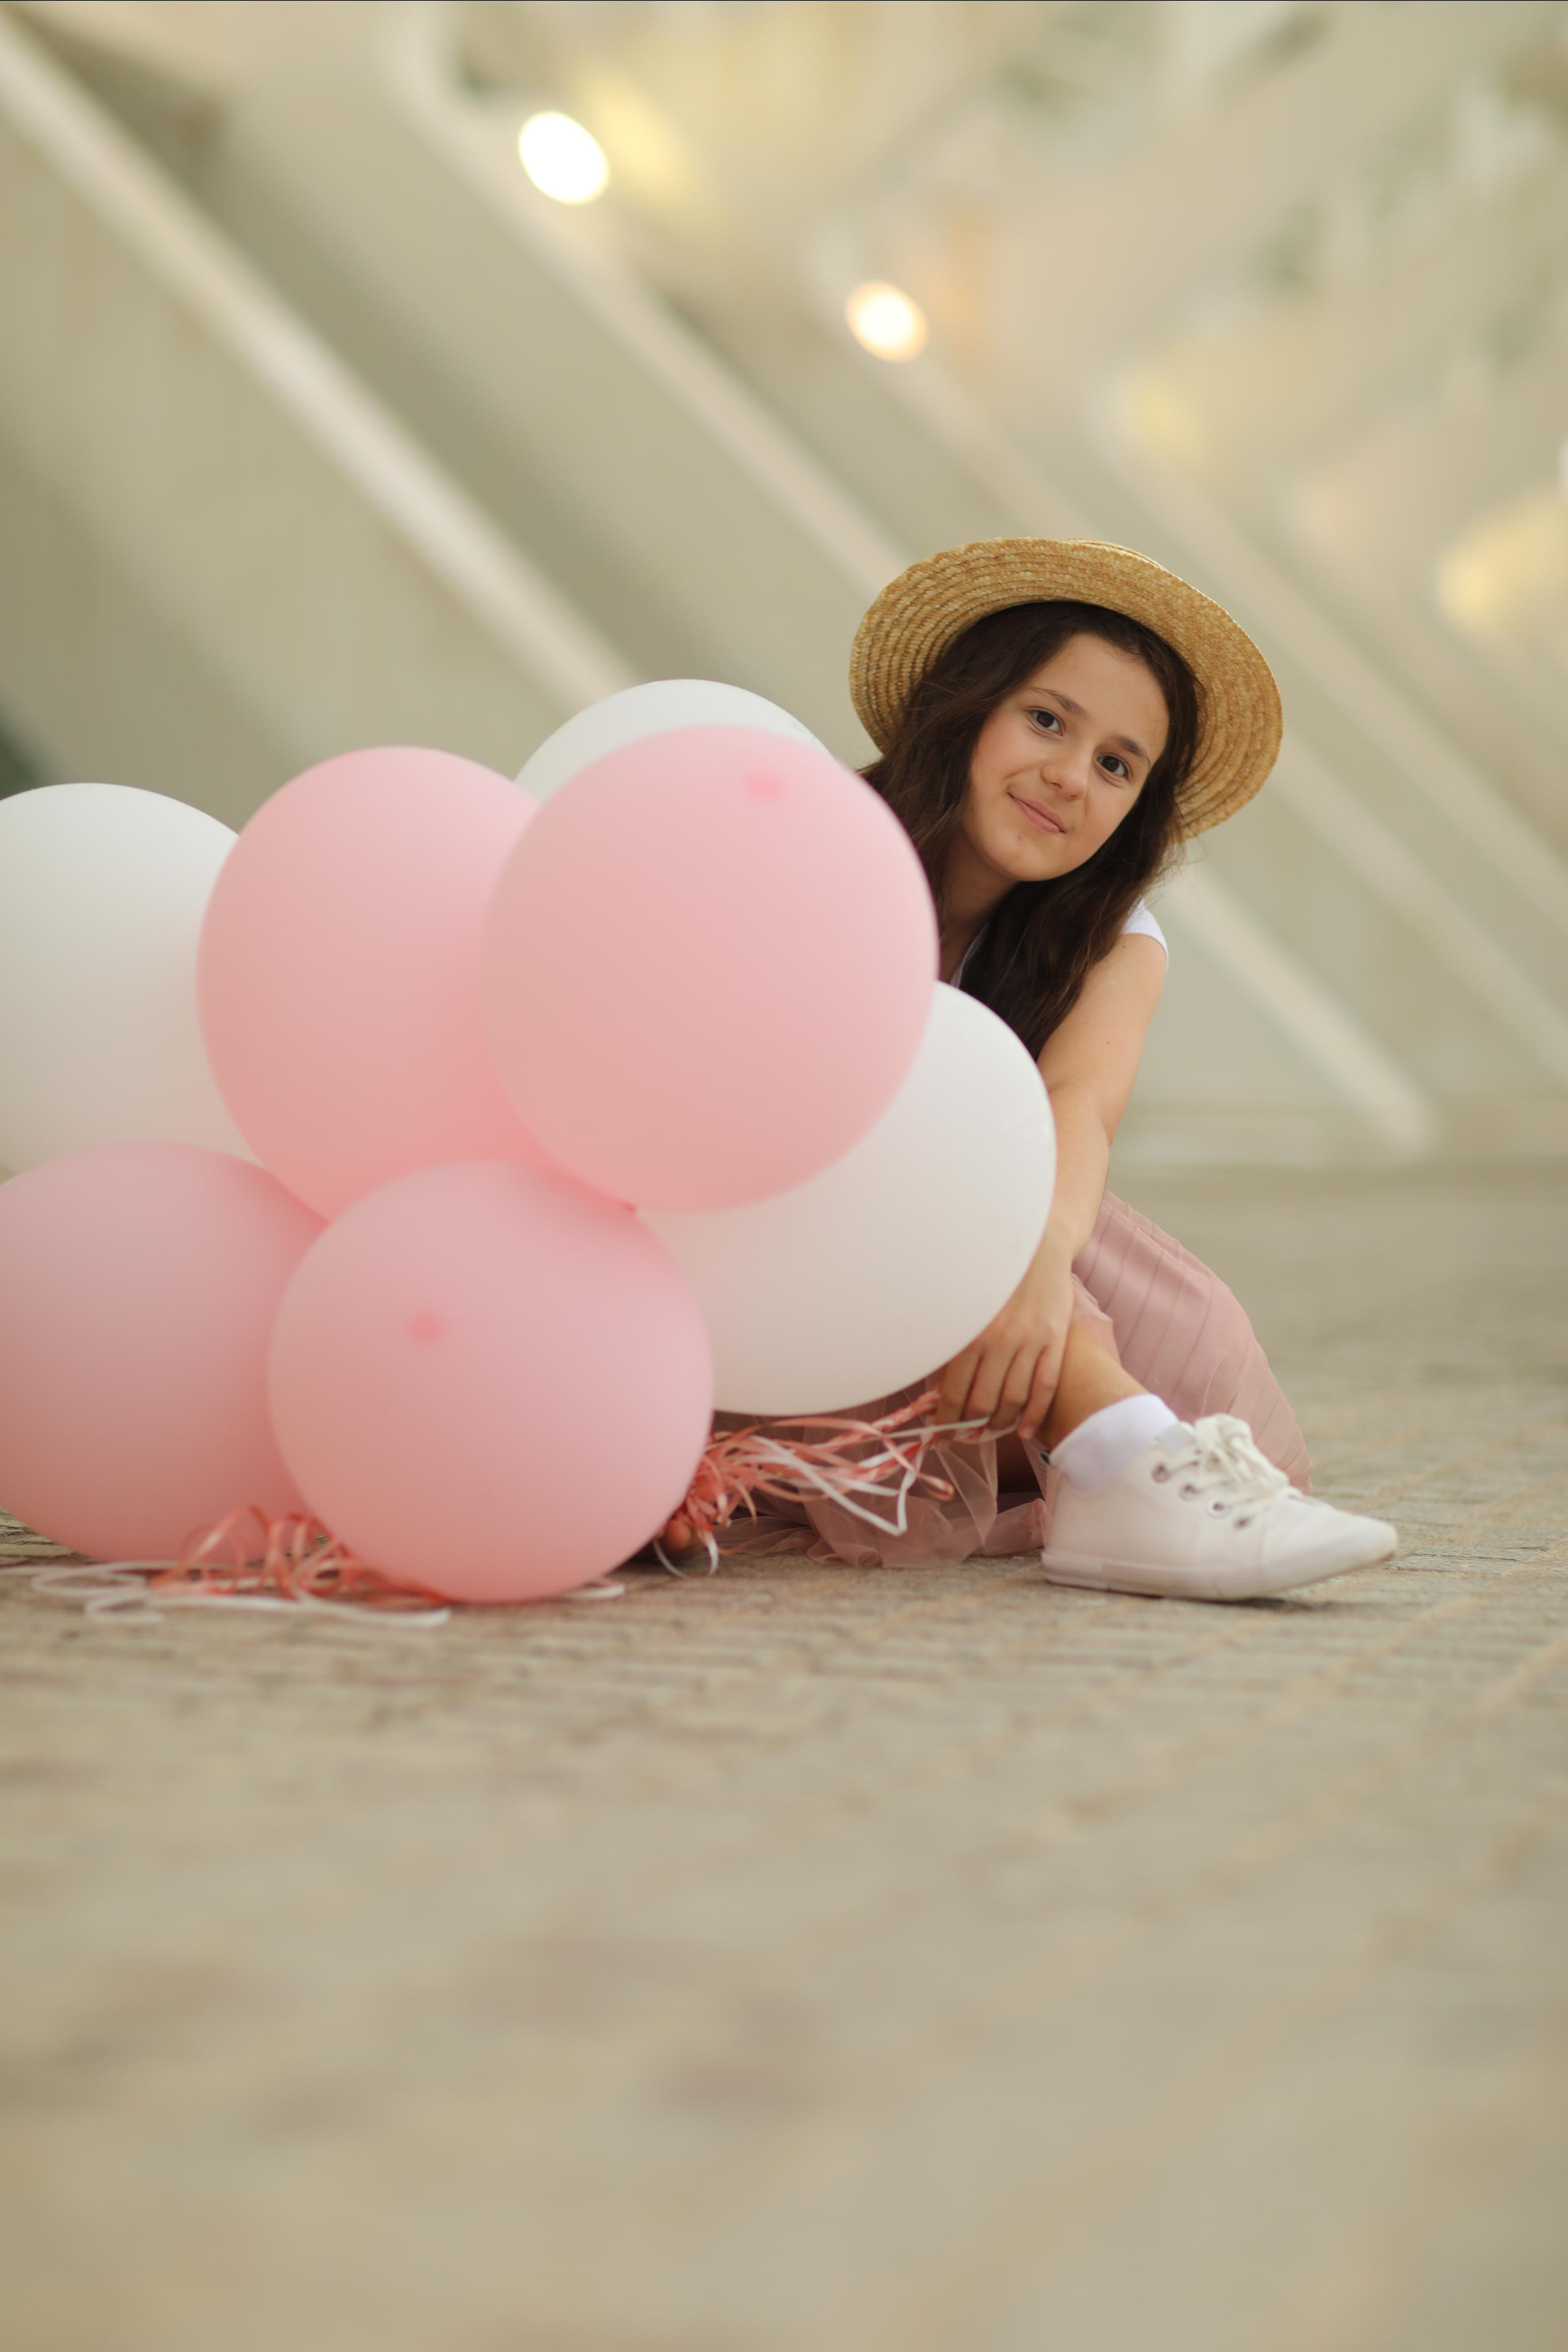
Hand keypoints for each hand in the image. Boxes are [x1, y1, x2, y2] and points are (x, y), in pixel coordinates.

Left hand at [935, 1243, 1076, 1444]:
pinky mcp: (1056, 1340)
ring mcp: (1031, 1342)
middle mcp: (1001, 1340)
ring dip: (998, 1424)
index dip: (946, 1419)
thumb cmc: (992, 1274)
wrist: (1037, 1243)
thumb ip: (952, 1341)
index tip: (941, 1434)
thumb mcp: (963, 1303)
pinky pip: (1045, 1387)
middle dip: (969, 1427)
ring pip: (1013, 1399)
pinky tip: (1022, 1431)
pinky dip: (1033, 1414)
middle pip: (983, 1402)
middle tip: (962, 1436)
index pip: (954, 1391)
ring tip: (988, 1432)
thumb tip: (936, 1384)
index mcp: (970, 1332)